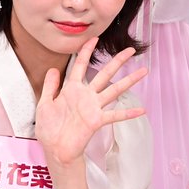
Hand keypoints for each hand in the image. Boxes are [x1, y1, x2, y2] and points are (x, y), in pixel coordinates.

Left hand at [35, 39, 147, 168]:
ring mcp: (93, 107)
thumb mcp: (45, 104)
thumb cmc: (49, 129)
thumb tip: (52, 69)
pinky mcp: (96, 121)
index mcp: (72, 89)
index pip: (79, 65)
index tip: (94, 39)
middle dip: (117, 61)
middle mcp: (86, 95)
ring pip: (114, 89)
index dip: (86, 51)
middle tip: (130, 50)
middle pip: (104, 73)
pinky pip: (115, 115)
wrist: (54, 150)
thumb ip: (50, 87)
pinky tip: (142, 110)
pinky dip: (128, 113)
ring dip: (129, 81)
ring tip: (143, 71)